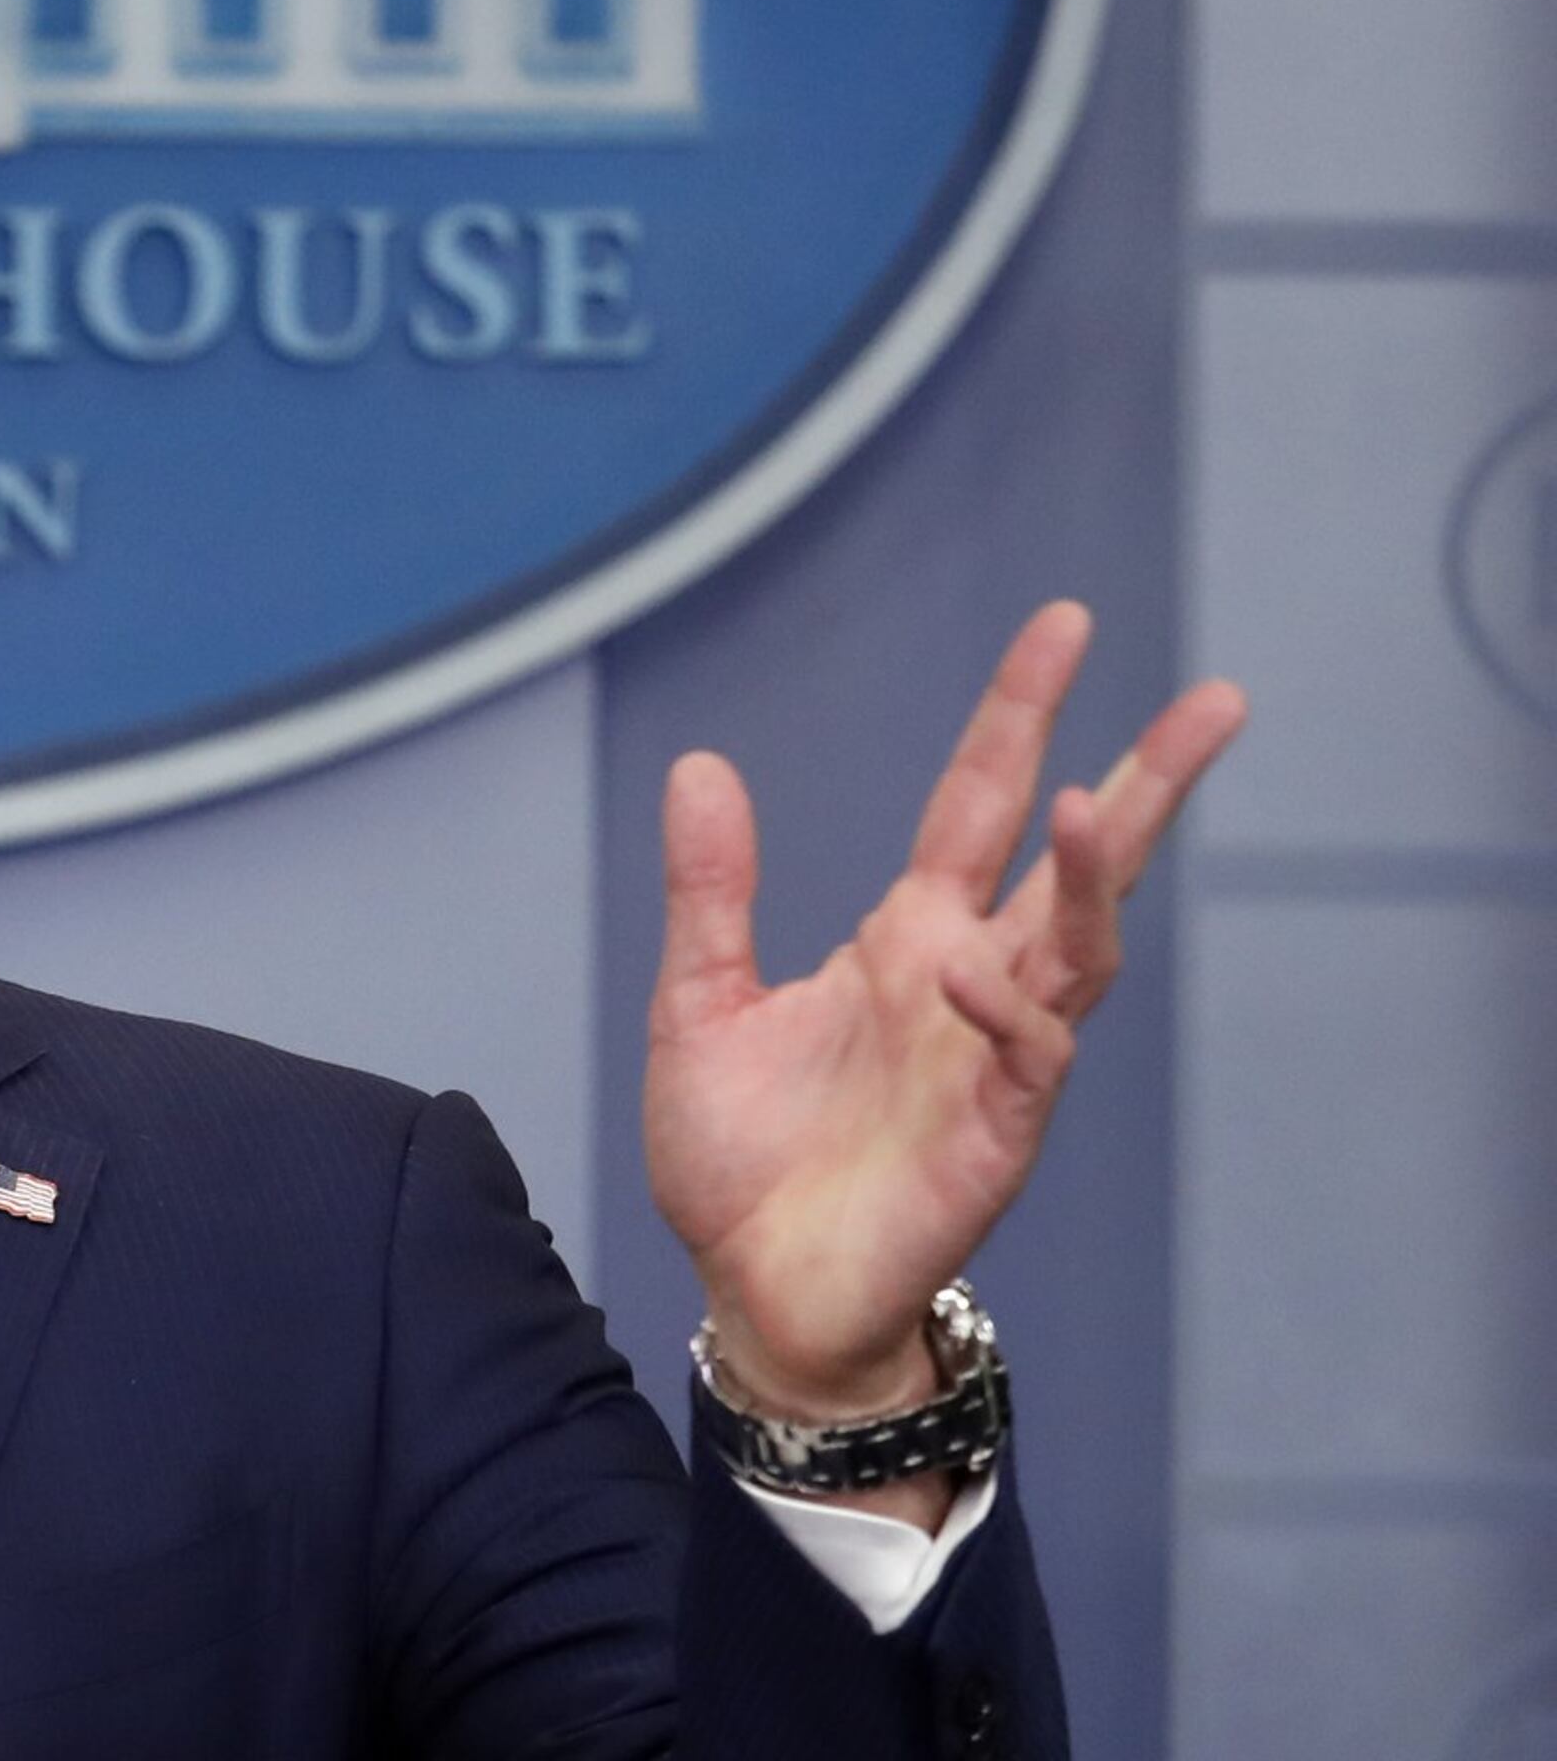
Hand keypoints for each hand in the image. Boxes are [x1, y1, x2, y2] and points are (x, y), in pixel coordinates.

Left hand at [644, 603, 1244, 1456]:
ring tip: (1088, 803)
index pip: (977, 803)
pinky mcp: (994, 1137)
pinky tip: (972, 968)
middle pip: (1080, 864)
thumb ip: (711, 890)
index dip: (1019, 716)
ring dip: (1091, 881)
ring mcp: (993, 1059)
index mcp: (907, 940)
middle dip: (1146, 780)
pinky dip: (1010, 1010)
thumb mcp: (699, 1001)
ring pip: (1079, 951)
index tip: (1065, 626)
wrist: (753, 1290)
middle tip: (1217, 698)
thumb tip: (700, 764)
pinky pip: (1027, 1057)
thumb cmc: (742, 1156)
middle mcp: (968, 984)